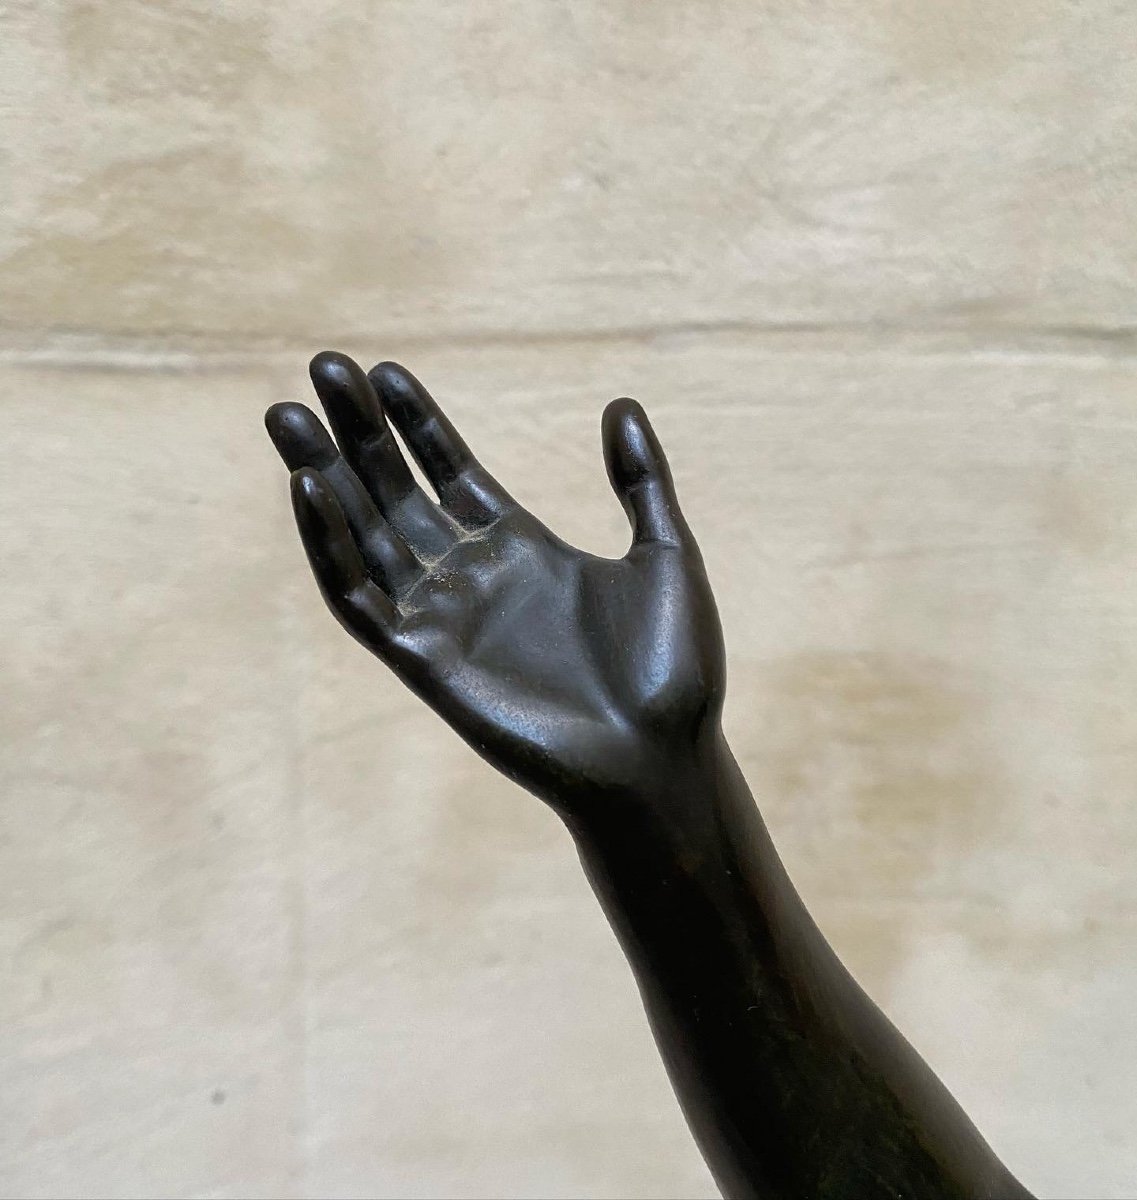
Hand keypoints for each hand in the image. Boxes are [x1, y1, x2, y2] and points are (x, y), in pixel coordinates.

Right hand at [265, 353, 724, 817]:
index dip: (418, 424)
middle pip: (398, 493)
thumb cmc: (673, 670)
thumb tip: (620, 404)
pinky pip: (362, 599)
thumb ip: (641, 481)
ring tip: (288, 415)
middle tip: (324, 368)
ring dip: (326, 477)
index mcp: (523, 549)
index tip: (385, 371)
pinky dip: (331, 547)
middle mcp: (474, 578)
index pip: (452, 472)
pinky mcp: (424, 662)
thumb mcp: (665, 555)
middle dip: (360, 434)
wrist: (661, 759)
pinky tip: (311, 489)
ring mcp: (445, 619)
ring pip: (367, 536)